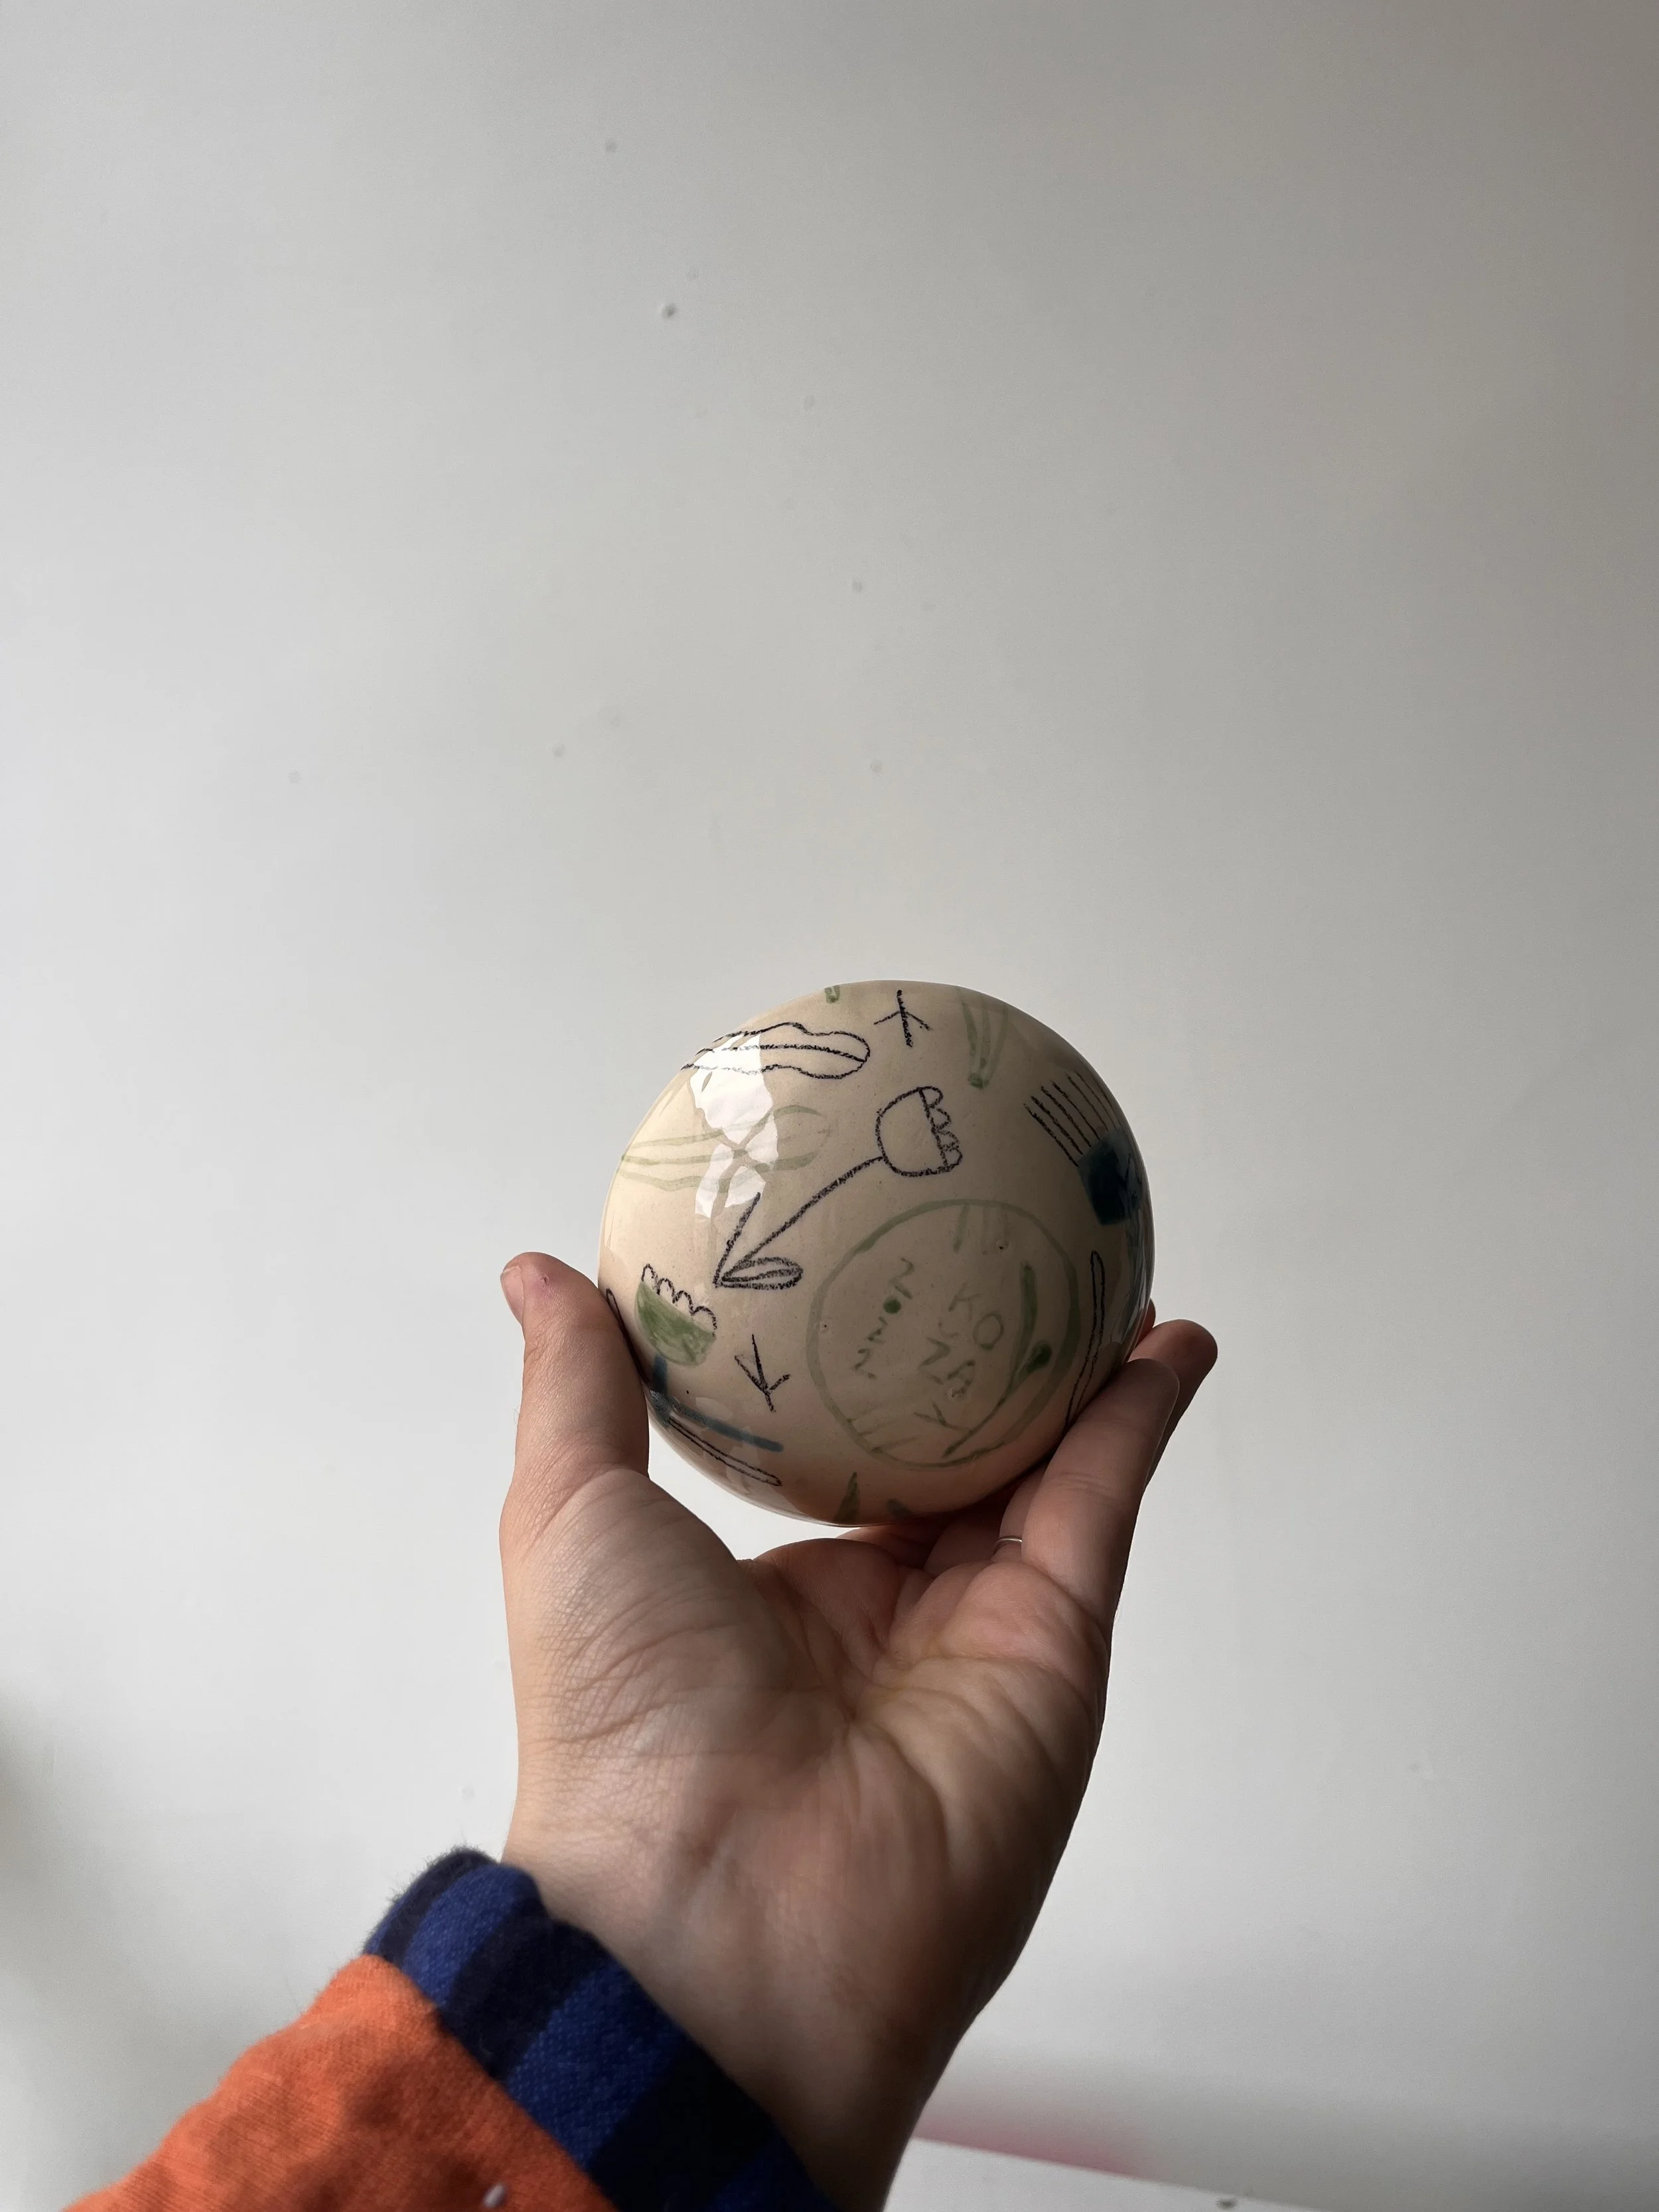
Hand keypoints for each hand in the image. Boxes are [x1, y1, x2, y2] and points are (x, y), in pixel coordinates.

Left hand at [498, 1254, 1215, 2210]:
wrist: (722, 1912)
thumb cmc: (622, 1720)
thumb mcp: (570, 1518)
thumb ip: (577, 1388)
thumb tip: (538, 1272)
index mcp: (777, 1593)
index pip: (840, 1453)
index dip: (864, 1361)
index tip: (877, 1261)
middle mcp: (887, 1615)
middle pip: (960, 1458)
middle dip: (991, 1364)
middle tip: (1012, 1250)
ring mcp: (979, 1631)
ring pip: (1048, 1468)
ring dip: (1086, 1372)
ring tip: (1105, 1271)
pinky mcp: (1054, 1646)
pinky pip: (1102, 1501)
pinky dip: (1142, 1418)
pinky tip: (1170, 1342)